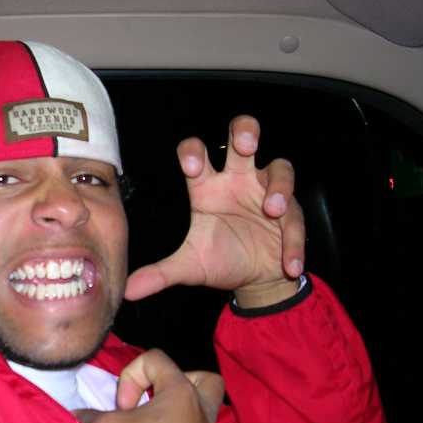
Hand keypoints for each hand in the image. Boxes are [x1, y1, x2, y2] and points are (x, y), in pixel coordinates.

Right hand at [74, 349, 223, 422]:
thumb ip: (90, 415)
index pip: (156, 359)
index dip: (131, 376)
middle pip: (203, 380)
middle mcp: (201, 411)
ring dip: (177, 413)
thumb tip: (79, 416)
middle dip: (177, 384)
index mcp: (181, 393)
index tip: (122, 407)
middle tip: (154, 400)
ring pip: (202, 411)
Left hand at [124, 115, 305, 307]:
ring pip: (279, 168)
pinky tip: (288, 264)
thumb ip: (160, 274)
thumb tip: (127, 291)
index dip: (192, 152)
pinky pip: (296, 218)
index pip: (196, 153)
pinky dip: (293, 241)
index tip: (190, 166)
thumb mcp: (189, 266)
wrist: (255, 281)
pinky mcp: (291, 213)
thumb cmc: (221, 260)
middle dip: (245, 131)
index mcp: (206, 187)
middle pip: (243, 135)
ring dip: (278, 186)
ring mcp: (267, 192)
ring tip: (272, 210)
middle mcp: (237, 181)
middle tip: (245, 145)